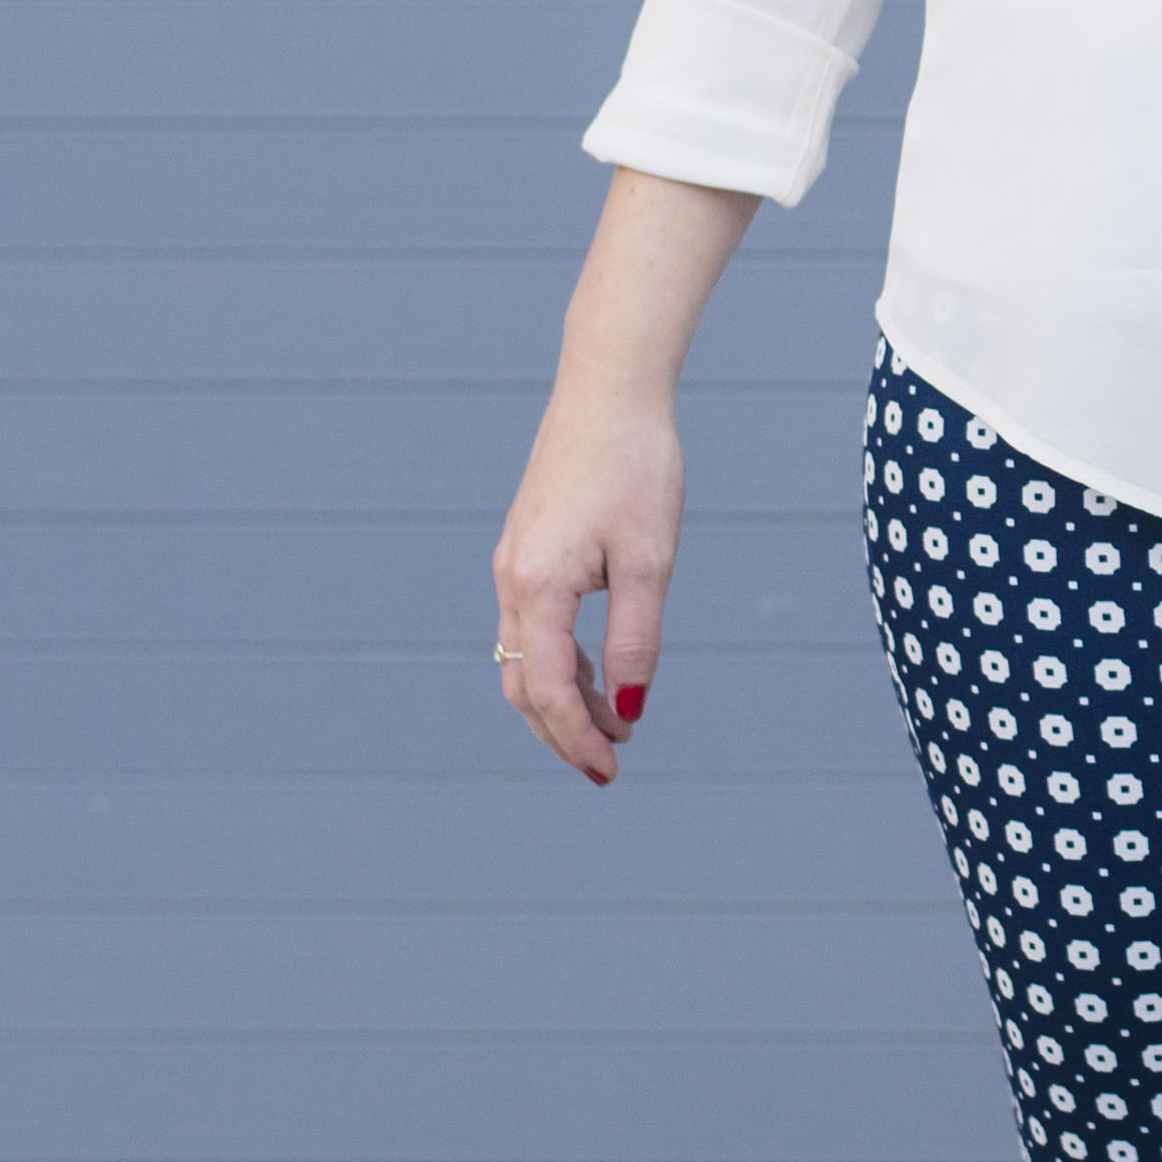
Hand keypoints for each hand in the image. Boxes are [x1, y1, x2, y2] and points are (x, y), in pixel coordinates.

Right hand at [490, 375, 680, 785]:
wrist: (609, 391)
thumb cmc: (636, 467)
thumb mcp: (649, 560)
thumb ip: (636, 638)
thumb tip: (632, 708)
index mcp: (537, 586)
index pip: (549, 690)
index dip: (579, 738)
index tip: (612, 769)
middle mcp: (512, 580)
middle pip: (524, 685)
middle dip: (563, 732)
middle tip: (608, 767)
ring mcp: (513, 563)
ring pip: (524, 659)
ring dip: (563, 701)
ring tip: (615, 727)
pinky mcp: (525, 549)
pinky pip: (531, 626)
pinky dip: (560, 663)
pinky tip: (598, 674)